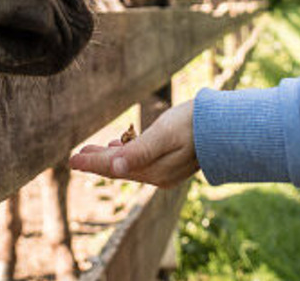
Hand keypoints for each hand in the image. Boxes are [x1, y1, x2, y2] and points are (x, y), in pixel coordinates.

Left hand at [68, 99, 197, 187]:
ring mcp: (167, 172)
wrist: (227, 125)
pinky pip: (142, 163)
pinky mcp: (173, 165)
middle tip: (76, 157)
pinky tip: (121, 148)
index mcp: (154, 170)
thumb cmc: (195, 123)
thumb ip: (139, 152)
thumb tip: (113, 168)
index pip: (114, 168)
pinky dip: (127, 155)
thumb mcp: (164, 134)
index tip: (71, 160)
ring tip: (92, 151)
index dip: (92, 163)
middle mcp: (159, 176)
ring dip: (110, 158)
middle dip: (97, 162)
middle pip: (120, 169)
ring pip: (130, 166)